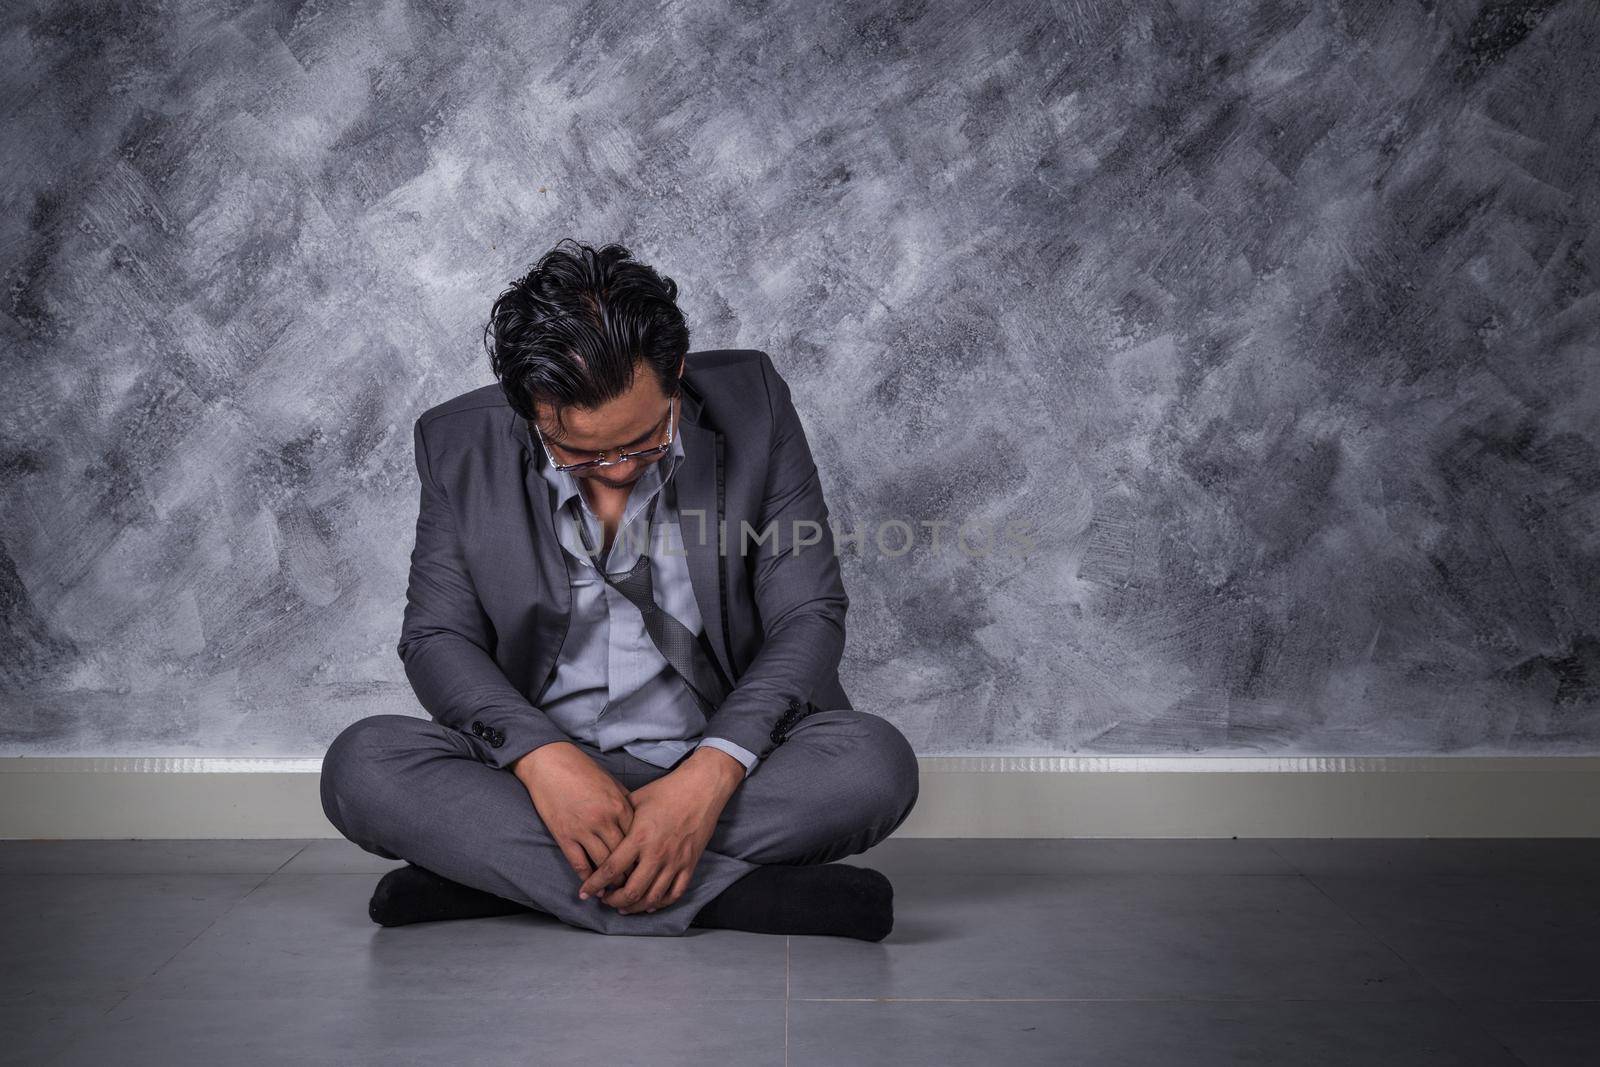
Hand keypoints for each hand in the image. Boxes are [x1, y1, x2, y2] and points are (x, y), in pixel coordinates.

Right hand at [512, 742, 634, 880]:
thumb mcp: (611, 783)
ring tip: (615, 893)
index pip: (637, 840)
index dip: (642, 857)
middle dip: (630, 874)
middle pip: (623, 856)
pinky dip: (587, 879)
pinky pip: (579, 863)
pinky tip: (591, 888)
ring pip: (603, 864)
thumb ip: (625, 803)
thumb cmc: (582, 770)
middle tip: (634, 887)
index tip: (646, 868)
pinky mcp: (564, 835)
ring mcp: (583, 829)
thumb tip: (637, 823)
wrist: (550, 762)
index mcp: (619, 805)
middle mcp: (604, 820)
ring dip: (610, 882)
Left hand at [578, 747, 743, 913]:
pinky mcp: (690, 864)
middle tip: (604, 899)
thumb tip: (601, 831)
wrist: (701, 788)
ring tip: (622, 906)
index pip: (611, 869)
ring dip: (634, 906)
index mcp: (639, 837)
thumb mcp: (636, 800)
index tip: (585, 892)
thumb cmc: (667, 791)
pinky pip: (675, 893)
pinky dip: (660, 904)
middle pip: (631, 891)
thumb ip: (619, 820)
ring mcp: (675, 861)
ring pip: (652, 898)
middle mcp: (657, 853)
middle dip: (613, 900)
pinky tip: (649, 904)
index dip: (595, 884)